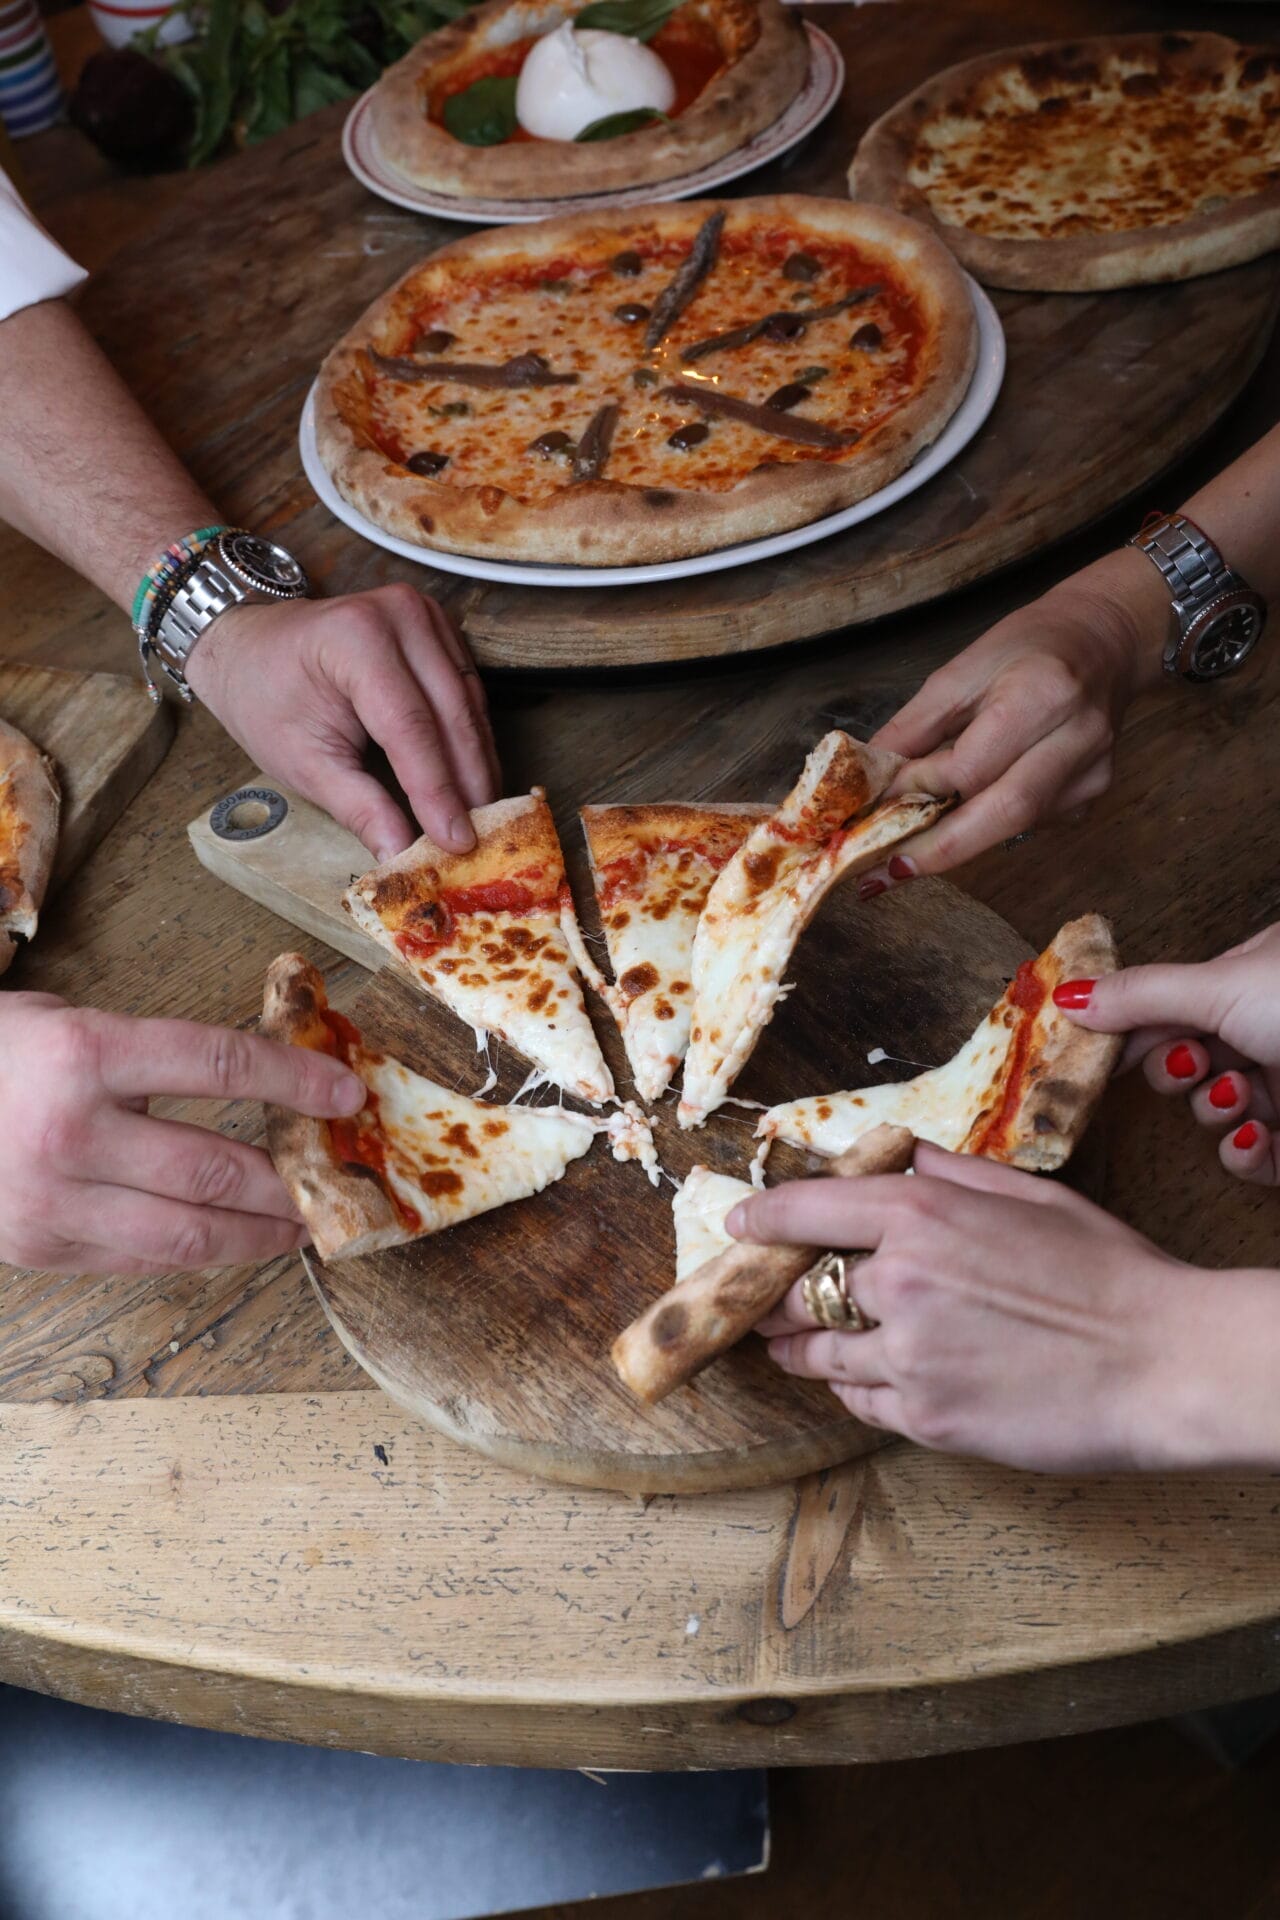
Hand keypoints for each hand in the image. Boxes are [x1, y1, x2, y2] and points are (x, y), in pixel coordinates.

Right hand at [0, 992, 364, 1275]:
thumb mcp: (68, 1023)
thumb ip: (152, 1052)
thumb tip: (259, 1071)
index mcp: (84, 1054)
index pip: (218, 1066)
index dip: (294, 1083)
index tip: (346, 1095)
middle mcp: (70, 1132)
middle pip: (215, 1167)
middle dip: (291, 1181)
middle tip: (336, 1182)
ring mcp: (52, 1201)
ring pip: (188, 1235)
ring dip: (260, 1235)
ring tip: (301, 1225)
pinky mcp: (41, 1249)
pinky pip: (142, 1259)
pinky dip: (199, 1253)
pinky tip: (232, 1241)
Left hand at [186, 584, 500, 859]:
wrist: (249, 646)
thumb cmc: (266, 700)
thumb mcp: (303, 761)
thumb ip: (359, 807)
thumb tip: (400, 853)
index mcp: (355, 639)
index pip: (410, 726)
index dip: (437, 790)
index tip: (457, 840)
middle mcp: (399, 616)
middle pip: (450, 712)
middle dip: (467, 781)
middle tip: (482, 837)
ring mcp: (424, 615)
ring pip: (469, 703)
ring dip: (477, 762)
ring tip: (482, 816)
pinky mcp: (438, 628)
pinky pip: (468, 690)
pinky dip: (471, 737)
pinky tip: (474, 777)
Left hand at [728, 1146, 1278, 1472]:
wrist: (1164, 1364)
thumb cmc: (1108, 1272)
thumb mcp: (1029, 1197)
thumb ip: (950, 1175)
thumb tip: (900, 1158)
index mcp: (921, 1217)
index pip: (805, 1210)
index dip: (761, 1219)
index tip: (737, 1225)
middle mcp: (900, 1284)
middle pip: (801, 1289)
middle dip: (778, 1293)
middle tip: (764, 1296)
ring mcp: (909, 1358)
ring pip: (820, 1352)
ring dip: (803, 1345)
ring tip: (795, 1341)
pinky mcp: (926, 1420)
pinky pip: (860, 1401)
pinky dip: (855, 1386)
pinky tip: (871, 1375)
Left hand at [857, 549, 1165, 890]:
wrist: (1104, 640)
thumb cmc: (1027, 647)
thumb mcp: (961, 670)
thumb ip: (915, 727)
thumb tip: (871, 780)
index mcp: (1042, 695)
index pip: (972, 766)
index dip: (921, 790)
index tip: (875, 807)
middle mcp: (1077, 739)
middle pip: (1003, 814)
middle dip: (939, 849)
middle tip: (887, 871)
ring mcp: (1091, 773)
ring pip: (1014, 825)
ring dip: (957, 841)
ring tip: (908, 851)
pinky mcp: (1092, 794)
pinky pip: (1029, 822)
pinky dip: (987, 824)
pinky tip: (965, 815)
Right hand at [1054, 924, 1279, 1185]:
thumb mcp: (1220, 988)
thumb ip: (1141, 996)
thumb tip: (1065, 995)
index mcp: (1249, 981)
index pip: (1167, 1005)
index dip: (1130, 1029)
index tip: (1092, 1052)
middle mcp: (1267, 1029)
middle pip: (1187, 1061)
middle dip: (1178, 1072)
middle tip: (1188, 1068)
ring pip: (1217, 1112)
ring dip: (1217, 1112)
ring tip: (1237, 1098)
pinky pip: (1252, 1158)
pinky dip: (1246, 1154)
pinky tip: (1255, 1138)